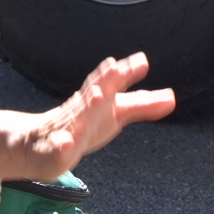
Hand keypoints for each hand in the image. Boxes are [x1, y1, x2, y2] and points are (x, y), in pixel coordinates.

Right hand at [8, 52, 175, 179]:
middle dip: (104, 80)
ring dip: (86, 107)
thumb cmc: (86, 124)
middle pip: (93, 92)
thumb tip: (173, 97)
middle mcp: (81, 110)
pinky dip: (62, 145)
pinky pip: (57, 148)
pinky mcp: (53, 151)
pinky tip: (68, 144)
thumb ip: (143, 105)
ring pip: (75, 117)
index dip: (124, 73)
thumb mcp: (117, 113)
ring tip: (98, 97)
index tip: (140, 62)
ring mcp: (65, 129)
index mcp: (97, 100)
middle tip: (115, 68)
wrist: (40, 143)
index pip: (111, 83)